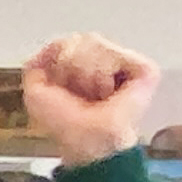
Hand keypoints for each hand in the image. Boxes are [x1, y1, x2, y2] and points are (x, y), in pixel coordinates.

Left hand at [19, 34, 158, 167]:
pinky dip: (103, 74)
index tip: (63, 89)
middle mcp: (108, 61)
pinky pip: (114, 53)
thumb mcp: (36, 94)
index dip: (60, 64)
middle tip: (81, 94)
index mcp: (85, 66)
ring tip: (97, 95)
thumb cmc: (66, 126)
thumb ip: (36, 65)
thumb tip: (53, 44)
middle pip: (82, 40)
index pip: (70, 41)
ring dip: (87, 75)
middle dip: (72, 69)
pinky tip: (109, 91)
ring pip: (95, 44)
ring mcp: (127, 64)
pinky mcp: (145, 69)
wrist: (88, 141)